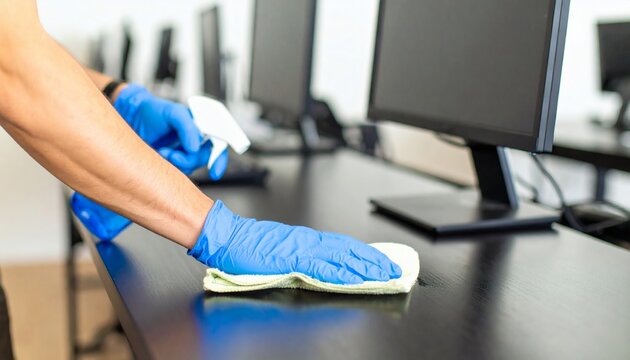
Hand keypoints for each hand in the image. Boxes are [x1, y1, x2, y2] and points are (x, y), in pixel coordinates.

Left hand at [114, 84, 214, 173]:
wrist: (132, 118)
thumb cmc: (153, 111)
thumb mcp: (173, 114)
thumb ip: (187, 128)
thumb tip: (195, 148)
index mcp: (203, 125)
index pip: (219, 142)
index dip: (219, 158)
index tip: (214, 172)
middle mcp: (198, 138)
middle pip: (206, 157)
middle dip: (191, 160)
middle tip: (174, 157)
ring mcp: (186, 149)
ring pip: (193, 165)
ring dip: (178, 162)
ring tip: (163, 151)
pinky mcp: (175, 158)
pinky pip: (181, 169)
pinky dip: (171, 164)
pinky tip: (161, 153)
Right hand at [188, 201, 401, 284]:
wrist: (228, 237)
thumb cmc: (249, 245)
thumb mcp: (280, 250)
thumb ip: (300, 256)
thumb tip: (319, 265)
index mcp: (307, 239)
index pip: (344, 245)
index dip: (365, 254)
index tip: (381, 261)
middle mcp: (309, 241)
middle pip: (349, 249)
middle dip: (373, 260)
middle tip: (394, 269)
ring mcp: (302, 249)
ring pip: (341, 257)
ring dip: (364, 266)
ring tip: (383, 274)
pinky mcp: (291, 259)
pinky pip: (321, 267)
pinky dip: (339, 272)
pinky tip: (353, 278)